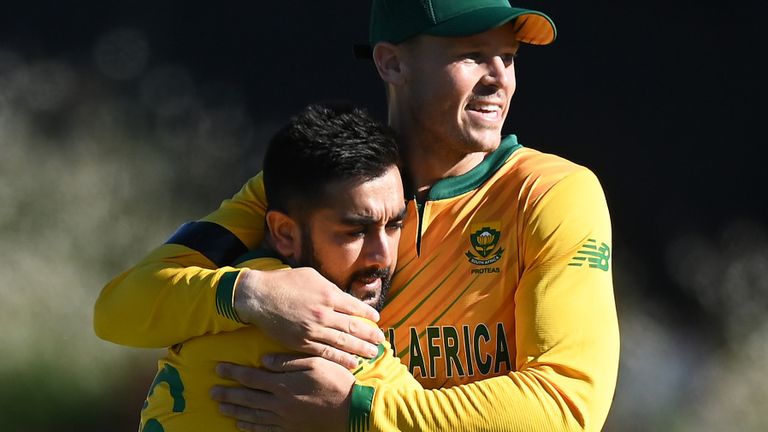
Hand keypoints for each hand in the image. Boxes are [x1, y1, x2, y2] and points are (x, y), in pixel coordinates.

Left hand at [211, 355, 353, 431]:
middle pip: (247, 397)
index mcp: (284, 384)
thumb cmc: (337, 381)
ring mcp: (284, 419)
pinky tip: (241, 425)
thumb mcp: (315, 362)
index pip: (252, 377)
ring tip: (220, 407)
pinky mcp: (291, 429)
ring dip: (234, 410)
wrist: (352, 410)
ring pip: (252, 415)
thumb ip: (288, 361)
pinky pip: (265, 429)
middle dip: (227, 393)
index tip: (218, 369)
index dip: (233, 373)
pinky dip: (250, 427)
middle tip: (211, 392)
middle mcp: (280, 402)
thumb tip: (263, 360)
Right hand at [234, 268, 383, 368]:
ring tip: (373, 354)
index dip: (368, 314)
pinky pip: (326, 353)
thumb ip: (329, 288)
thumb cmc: (284, 282)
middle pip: (354, 327)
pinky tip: (353, 363)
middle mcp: (324, 313)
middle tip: (382, 341)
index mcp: (328, 295)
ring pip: (343, 342)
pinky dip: (341, 359)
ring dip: (361, 349)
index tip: (376, 320)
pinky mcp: (302, 343)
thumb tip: (344, 297)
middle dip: (370, 335)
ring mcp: (313, 330)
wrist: (259, 297)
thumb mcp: (312, 276)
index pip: (355, 307)